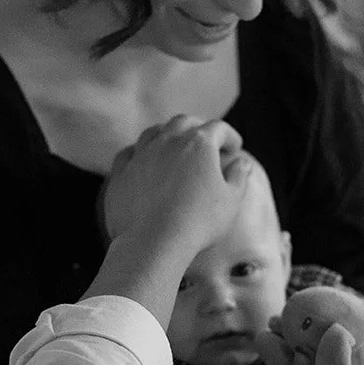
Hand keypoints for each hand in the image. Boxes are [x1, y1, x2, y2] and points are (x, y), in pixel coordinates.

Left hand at [102, 116, 249, 257]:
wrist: (153, 241)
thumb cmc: (198, 222)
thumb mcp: (231, 201)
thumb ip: (239, 177)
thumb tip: (242, 163)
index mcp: (199, 143)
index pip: (218, 129)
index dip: (230, 136)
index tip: (235, 148)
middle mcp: (168, 140)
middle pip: (184, 123)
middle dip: (198, 127)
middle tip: (207, 140)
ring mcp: (141, 154)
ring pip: (154, 132)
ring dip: (167, 134)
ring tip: (174, 145)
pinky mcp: (121, 172)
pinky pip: (129, 153)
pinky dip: (139, 152)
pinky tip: (143, 159)